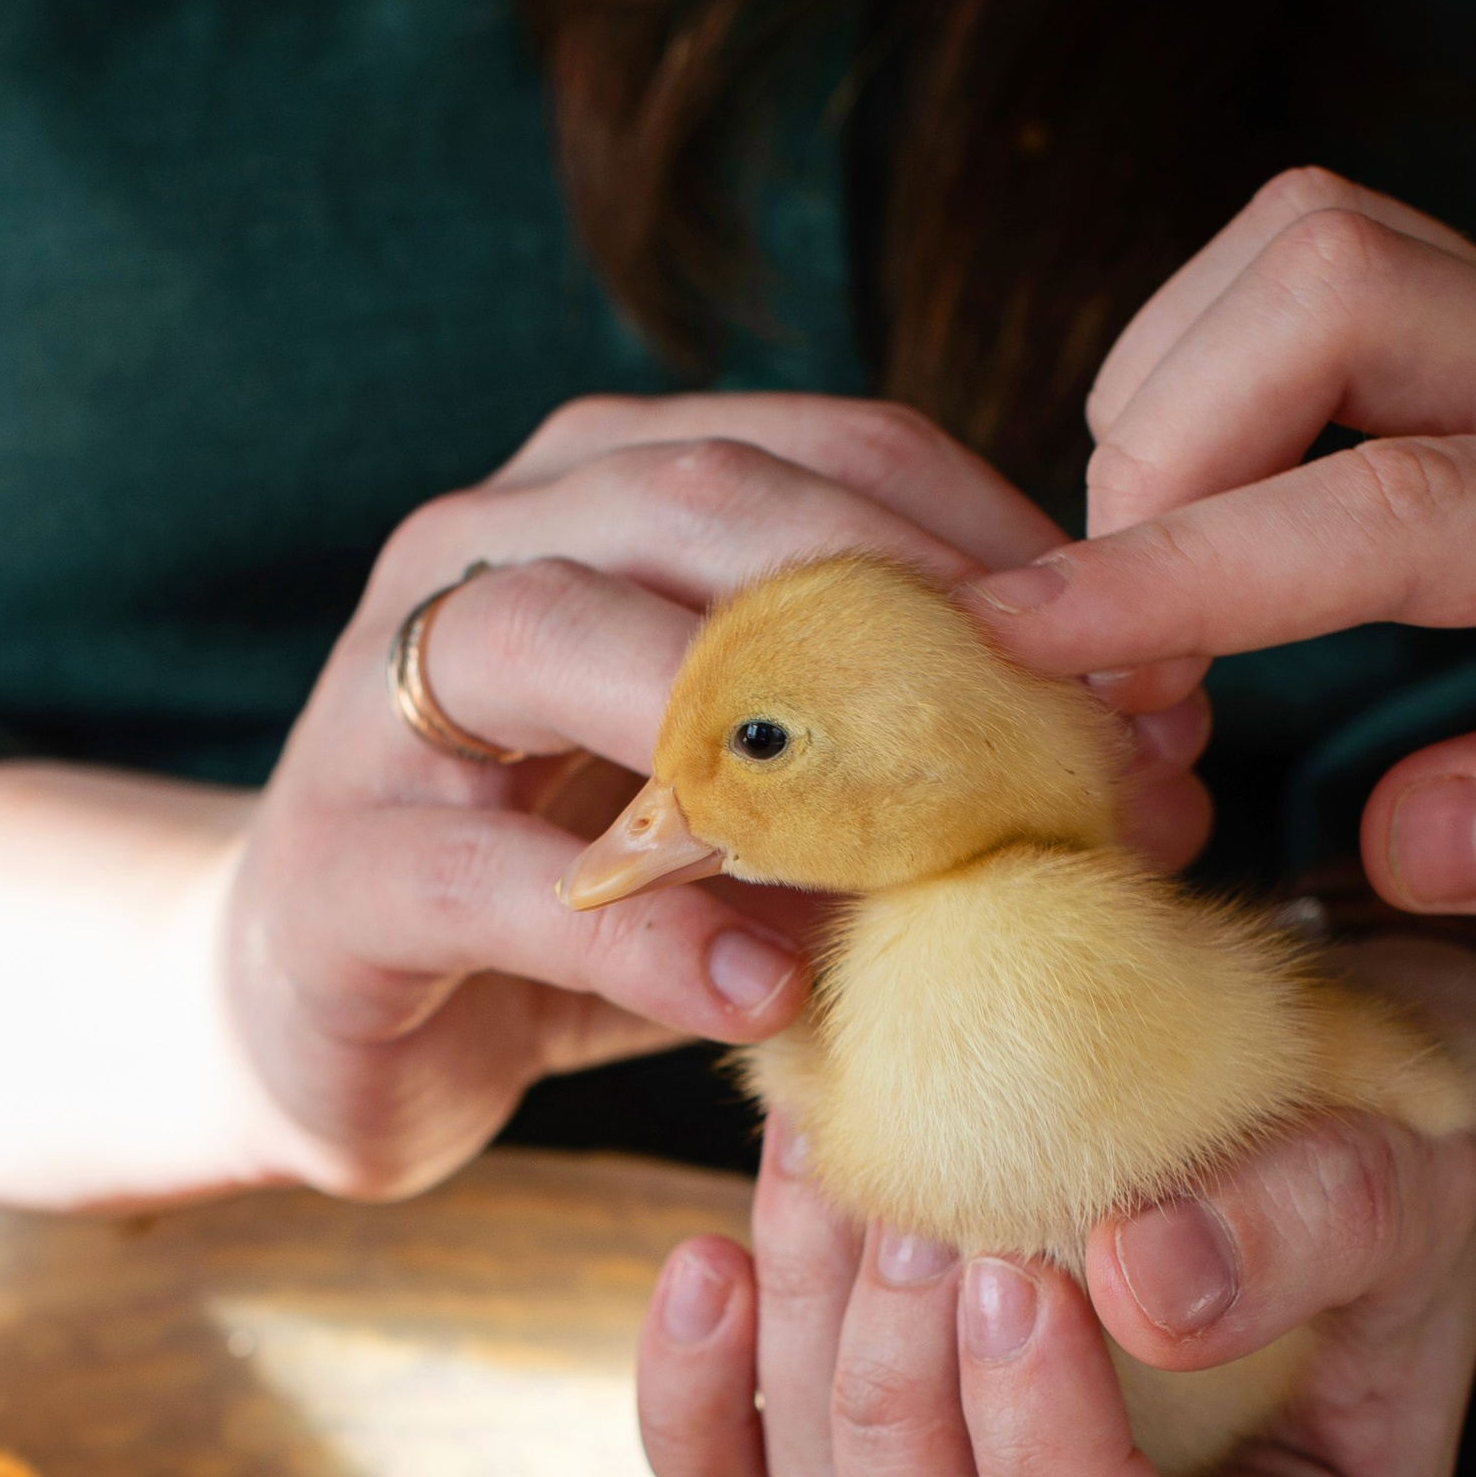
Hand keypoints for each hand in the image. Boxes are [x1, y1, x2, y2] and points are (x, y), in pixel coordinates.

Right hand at [0, 397, 1099, 1278]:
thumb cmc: (574, 895)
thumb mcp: (761, 808)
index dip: (1015, 558)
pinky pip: (498, 875)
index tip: (1167, 684)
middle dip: (922, 631)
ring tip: (932, 854)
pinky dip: (646, 928)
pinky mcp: (341, 866)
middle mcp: (488, 544)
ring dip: (771, 746)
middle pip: (713, 513)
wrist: (309, 1019)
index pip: (839, 457)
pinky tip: (769, 987)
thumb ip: (909, 758)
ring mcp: (387, 698)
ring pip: (572, 641)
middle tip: (1084, 768)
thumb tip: (1161, 765)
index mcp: (609, 492)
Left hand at [640, 1095, 1475, 1476]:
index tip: (1018, 1277)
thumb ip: (1315, 1223)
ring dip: (809, 1358)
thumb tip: (1139, 1279)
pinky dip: (696, 1406)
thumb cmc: (1380, 1175)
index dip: (1052, 1469)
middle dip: (906, 1410)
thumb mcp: (1408, 1176)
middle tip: (910, 1212)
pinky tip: (707, 1266)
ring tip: (828, 1170)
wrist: (1293, 1142)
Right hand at [965, 165, 1475, 910]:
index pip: (1399, 508)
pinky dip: (1234, 389)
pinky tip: (1250, 534)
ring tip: (1174, 602)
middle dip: (1163, 445)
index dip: (1188, 575)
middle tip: (1134, 647)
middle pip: (1326, 278)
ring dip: (1182, 405)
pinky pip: (1340, 290)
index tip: (1026, 652)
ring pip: (1313, 254)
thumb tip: (1399, 841)